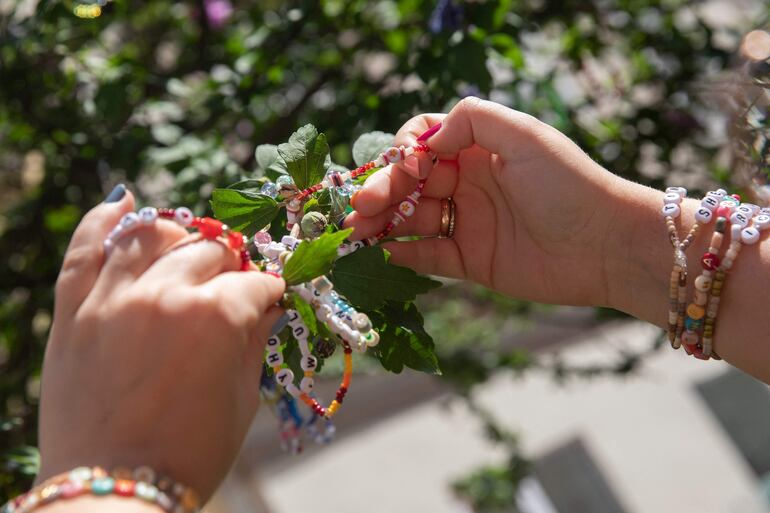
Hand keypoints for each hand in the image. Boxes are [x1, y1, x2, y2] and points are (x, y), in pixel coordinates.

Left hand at [37, 186, 284, 498]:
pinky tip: (125, 202)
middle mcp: (165, 295)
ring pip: (152, 234)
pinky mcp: (72, 312)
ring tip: (185, 252)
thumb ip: (255, 341)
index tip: (271, 298)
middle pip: (210, 250)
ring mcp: (112, 298)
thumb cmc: (190, 453)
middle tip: (232, 285)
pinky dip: (104, 219)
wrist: (114, 490)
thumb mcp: (241, 400)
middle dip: (230, 266)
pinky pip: (85, 247)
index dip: (269, 291)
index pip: (255, 282)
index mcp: (216, 318)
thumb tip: (267, 307)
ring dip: (179, 237)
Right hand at [345, 97, 633, 306]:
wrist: (606, 245)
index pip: (423, 143)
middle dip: (382, 192)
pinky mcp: (471, 261)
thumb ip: (472, 120)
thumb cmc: (570, 184)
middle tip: (360, 208)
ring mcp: (468, 223)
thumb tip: (426, 140)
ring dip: (382, 224)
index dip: (404, 152)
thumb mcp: (524, 135)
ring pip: (412, 220)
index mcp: (479, 150)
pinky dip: (404, 253)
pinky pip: (428, 255)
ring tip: (356, 233)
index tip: (402, 165)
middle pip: (409, 184)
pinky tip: (385, 251)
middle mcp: (468, 184)